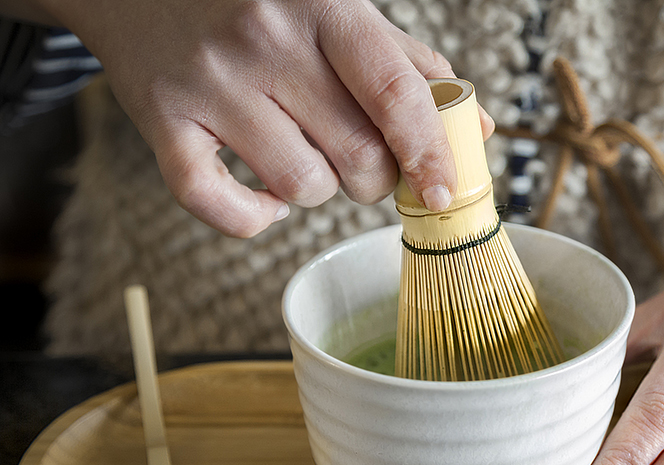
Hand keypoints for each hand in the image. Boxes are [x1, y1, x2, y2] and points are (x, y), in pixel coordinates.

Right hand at [45, 0, 492, 235]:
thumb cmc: (256, 1)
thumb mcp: (335, 9)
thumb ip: (408, 65)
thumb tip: (475, 128)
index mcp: (321, 7)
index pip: (394, 94)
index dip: (429, 153)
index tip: (444, 193)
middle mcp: (263, 42)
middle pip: (357, 156)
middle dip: (375, 178)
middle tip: (361, 161)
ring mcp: (209, 84)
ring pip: (302, 187)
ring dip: (316, 188)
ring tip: (300, 152)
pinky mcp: (163, 121)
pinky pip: (225, 208)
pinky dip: (255, 218)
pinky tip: (261, 194)